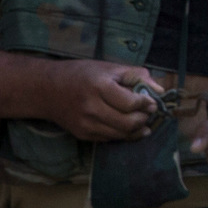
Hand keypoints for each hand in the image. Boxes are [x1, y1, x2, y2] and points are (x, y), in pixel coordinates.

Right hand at [41, 61, 159, 142]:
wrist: (47, 90)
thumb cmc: (82, 74)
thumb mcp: (110, 68)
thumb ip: (136, 76)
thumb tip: (160, 90)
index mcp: (99, 87)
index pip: (130, 103)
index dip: (146, 103)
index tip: (152, 101)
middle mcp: (91, 108)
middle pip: (128, 122)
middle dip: (144, 118)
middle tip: (149, 112)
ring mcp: (85, 124)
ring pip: (121, 134)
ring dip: (137, 129)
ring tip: (142, 119)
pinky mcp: (82, 135)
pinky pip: (110, 139)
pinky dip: (123, 134)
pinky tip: (129, 126)